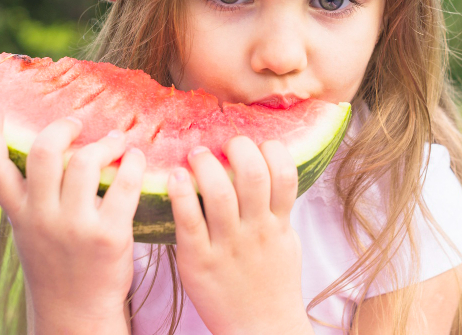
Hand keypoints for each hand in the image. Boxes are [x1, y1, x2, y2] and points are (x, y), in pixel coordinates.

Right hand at [0, 103, 144, 333]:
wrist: (78, 314)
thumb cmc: (60, 264)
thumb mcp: (32, 232)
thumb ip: (33, 196)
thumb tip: (48, 149)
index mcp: (19, 214)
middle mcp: (41, 217)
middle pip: (45, 152)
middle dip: (63, 128)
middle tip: (79, 124)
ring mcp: (74, 227)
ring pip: (86, 161)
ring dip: (107, 142)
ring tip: (118, 140)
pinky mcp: (108, 235)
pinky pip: (124, 184)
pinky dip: (134, 163)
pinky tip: (137, 158)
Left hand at [167, 136, 311, 334]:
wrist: (261, 329)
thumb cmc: (271, 283)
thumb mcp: (285, 241)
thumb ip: (277, 208)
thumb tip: (269, 169)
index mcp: (278, 224)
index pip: (283, 173)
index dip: (271, 150)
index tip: (257, 144)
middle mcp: (255, 230)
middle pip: (252, 174)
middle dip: (238, 147)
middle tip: (225, 144)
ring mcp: (227, 246)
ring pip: (219, 192)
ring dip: (206, 164)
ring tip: (197, 154)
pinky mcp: (198, 261)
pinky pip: (189, 221)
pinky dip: (182, 194)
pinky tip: (175, 177)